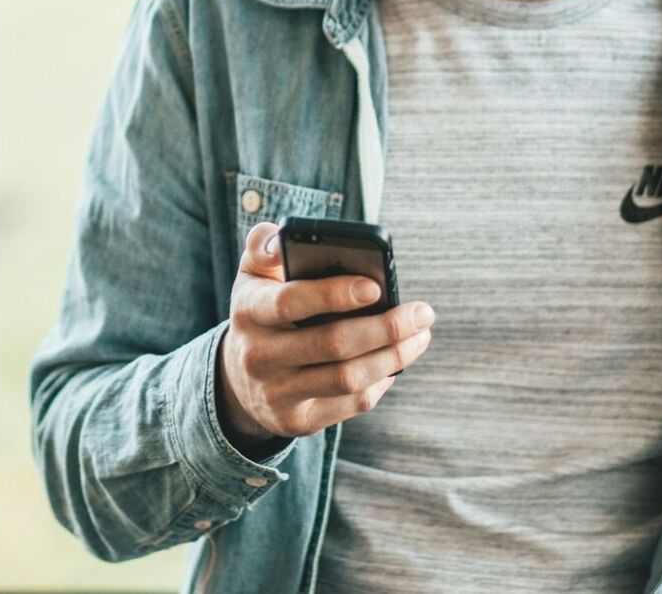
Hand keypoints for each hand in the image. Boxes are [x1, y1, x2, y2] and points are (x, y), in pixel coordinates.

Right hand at [215, 220, 435, 450]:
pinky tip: (396, 362)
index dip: (333, 294)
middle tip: (423, 313)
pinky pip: (350, 403)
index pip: (290, 301)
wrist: (239, 378)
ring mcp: (276, 394)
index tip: (376, 286)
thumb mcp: (253, 274)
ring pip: (347, 378)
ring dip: (393, 357)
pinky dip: (380, 381)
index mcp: (248, 311)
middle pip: (331, 344)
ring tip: (420, 336)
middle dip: (386, 328)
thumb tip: (284, 239)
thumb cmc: (263, 311)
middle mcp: (258, 356)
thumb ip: (266, 246)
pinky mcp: (296, 421)